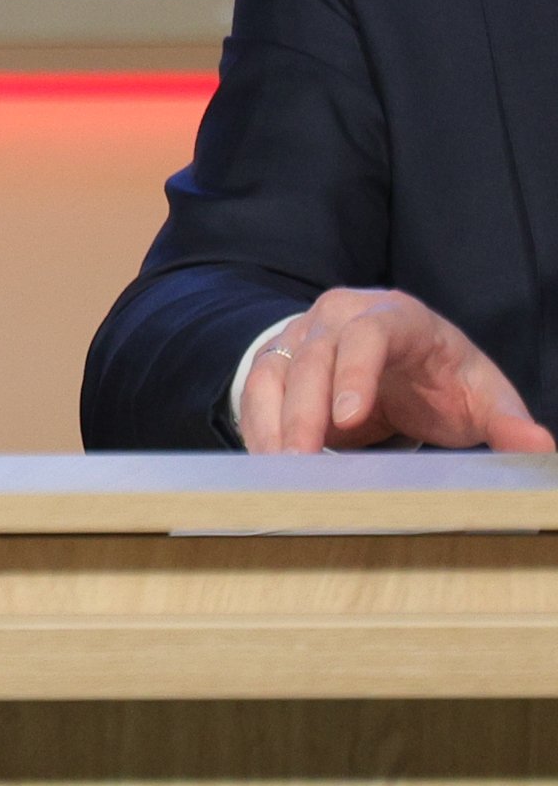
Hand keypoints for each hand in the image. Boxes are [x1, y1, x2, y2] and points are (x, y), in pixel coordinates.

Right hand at [241, 287, 555, 454]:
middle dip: (304, 411)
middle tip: (303, 462)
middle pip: (313, 354)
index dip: (355, 374)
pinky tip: (268, 462)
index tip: (349, 420)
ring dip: (274, 422)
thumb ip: (508, 421)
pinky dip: (259, 425)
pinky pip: (256, 388)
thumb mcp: (481, 395)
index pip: (368, 334)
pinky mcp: (276, 358)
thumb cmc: (443, 380)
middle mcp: (340, 314)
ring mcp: (302, 333)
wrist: (399, 364)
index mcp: (397, 316)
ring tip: (280, 470)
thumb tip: (540, 448)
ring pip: (275, 370)